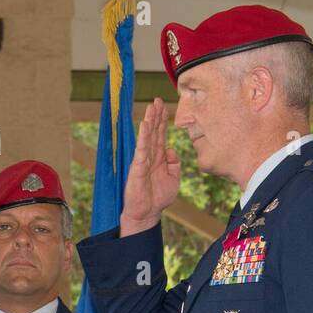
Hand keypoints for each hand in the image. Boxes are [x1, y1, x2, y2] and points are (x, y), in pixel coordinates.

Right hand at [118, 99, 180, 236]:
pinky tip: (144, 125)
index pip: (161, 135)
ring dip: (149, 121)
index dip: (163, 121)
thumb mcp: (174, 179)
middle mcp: (150, 156)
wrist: (147, 213)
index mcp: (159, 158)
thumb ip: (175, 164)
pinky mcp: (138, 167)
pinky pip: (141, 149)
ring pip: (147, 137)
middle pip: (153, 131)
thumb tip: (172, 150)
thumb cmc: (158, 198)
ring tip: (151, 107)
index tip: (164, 106)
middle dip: (156, 116)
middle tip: (157, 99)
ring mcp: (143, 160)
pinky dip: (143, 137)